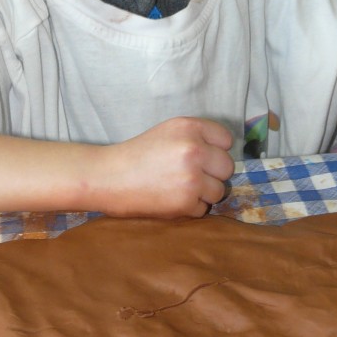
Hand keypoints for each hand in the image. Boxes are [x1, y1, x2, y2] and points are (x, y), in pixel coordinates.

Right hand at [100, 117, 234, 218]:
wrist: (109, 177)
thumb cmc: (138, 153)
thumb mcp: (168, 131)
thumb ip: (197, 136)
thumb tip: (225, 153)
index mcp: (189, 127)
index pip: (226, 139)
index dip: (215, 149)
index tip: (203, 155)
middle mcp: (193, 149)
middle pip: (227, 166)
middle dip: (213, 173)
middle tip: (191, 174)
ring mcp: (191, 177)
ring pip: (219, 190)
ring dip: (204, 193)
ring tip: (180, 187)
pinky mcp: (186, 202)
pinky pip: (204, 209)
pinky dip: (190, 208)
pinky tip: (171, 198)